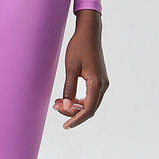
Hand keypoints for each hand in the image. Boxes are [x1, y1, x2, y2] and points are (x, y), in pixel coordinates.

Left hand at [53, 9, 108, 128]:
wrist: (89, 33)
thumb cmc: (79, 47)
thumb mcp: (70, 67)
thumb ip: (69, 88)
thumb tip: (65, 106)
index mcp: (97, 83)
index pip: (88, 109)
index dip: (76, 119)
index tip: (65, 126)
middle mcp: (102, 85)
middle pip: (89, 108)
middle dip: (72, 112)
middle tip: (55, 107)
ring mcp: (102, 82)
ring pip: (90, 103)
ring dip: (74, 106)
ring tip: (58, 103)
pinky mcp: (99, 79)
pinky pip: (90, 96)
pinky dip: (79, 100)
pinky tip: (67, 98)